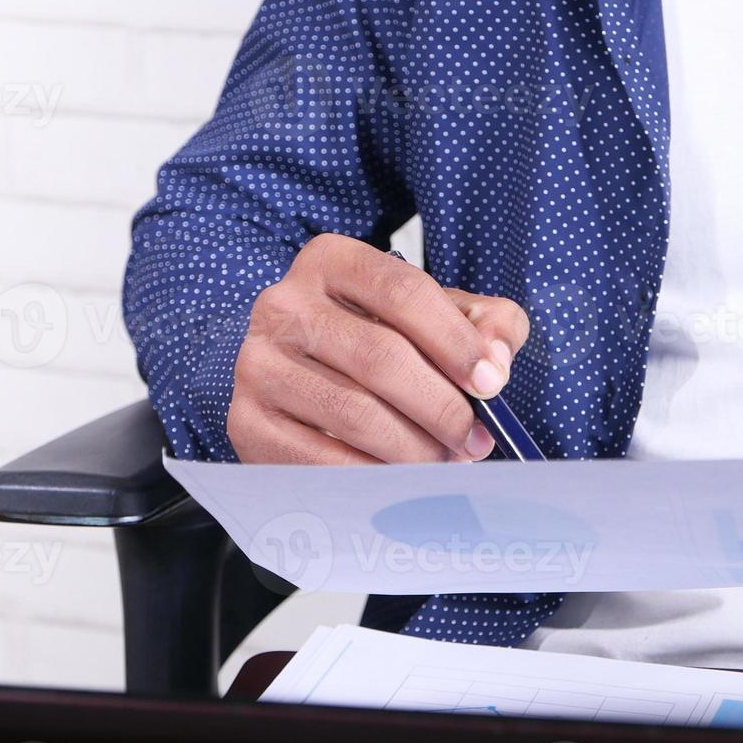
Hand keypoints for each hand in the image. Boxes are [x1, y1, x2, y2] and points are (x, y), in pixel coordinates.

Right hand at [228, 233, 529, 464]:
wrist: (302, 384)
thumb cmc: (377, 345)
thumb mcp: (435, 318)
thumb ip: (484, 324)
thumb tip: (497, 361)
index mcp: (330, 260)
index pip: (402, 292)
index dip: (456, 342)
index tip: (492, 383)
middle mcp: (283, 304)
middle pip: (380, 356)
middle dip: (441, 406)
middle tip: (474, 440)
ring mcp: (258, 363)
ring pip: (353, 412)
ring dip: (414, 449)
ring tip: (445, 462)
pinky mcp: (246, 421)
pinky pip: (320, 459)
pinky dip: (372, 476)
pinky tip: (400, 481)